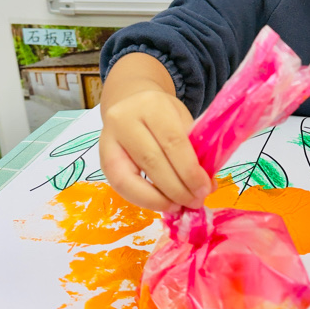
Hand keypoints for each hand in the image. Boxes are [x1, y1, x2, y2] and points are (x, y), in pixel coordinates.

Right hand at [99, 88, 211, 212]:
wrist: (131, 102)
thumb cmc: (162, 113)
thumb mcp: (182, 120)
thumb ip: (194, 150)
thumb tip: (207, 187)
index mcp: (152, 105)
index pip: (173, 141)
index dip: (190, 170)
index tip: (205, 189)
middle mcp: (124, 119)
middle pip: (152, 161)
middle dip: (177, 189)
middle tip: (195, 201)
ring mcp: (107, 140)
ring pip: (131, 178)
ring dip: (159, 199)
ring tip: (180, 206)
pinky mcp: (102, 160)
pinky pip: (121, 187)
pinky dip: (144, 200)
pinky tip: (163, 203)